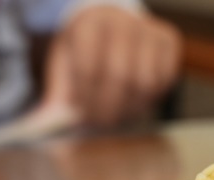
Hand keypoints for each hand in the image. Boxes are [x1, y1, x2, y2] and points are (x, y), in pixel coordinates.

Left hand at [40, 5, 181, 128]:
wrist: (112, 25)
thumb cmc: (84, 49)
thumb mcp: (64, 63)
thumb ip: (57, 93)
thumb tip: (44, 124)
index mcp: (90, 22)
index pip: (89, 65)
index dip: (84, 95)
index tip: (77, 110)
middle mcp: (123, 20)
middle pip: (120, 76)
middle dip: (107, 107)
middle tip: (98, 123)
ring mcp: (149, 29)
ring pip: (145, 82)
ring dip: (129, 108)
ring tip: (115, 115)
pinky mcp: (169, 40)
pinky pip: (164, 80)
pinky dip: (150, 99)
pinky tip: (133, 101)